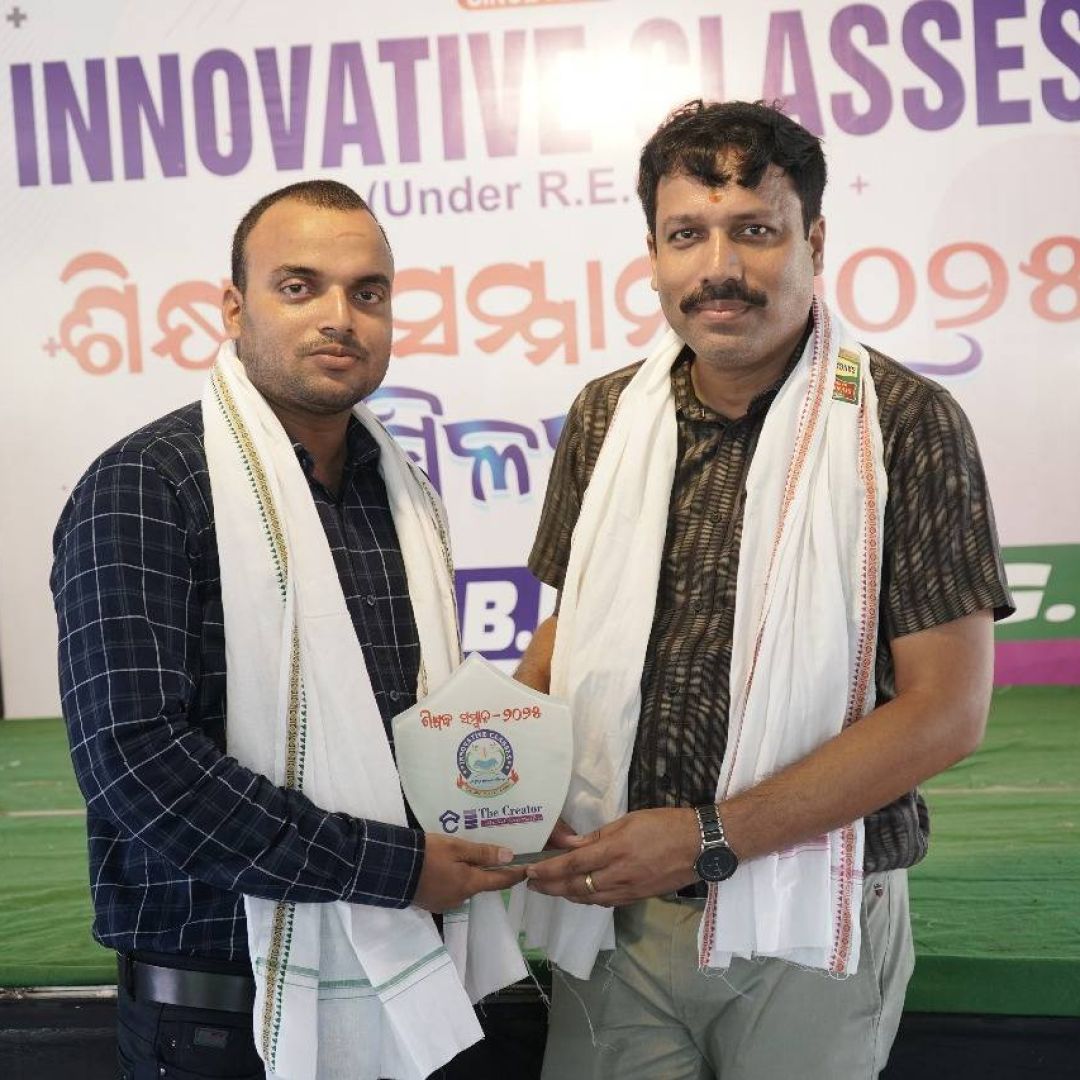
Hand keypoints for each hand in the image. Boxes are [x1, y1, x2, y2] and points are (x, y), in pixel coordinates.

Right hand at [412, 835, 525, 911]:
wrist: (394, 869)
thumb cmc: (428, 854)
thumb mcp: (457, 847)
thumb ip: (483, 853)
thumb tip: (509, 857)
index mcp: (470, 884)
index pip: (500, 881)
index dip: (514, 874)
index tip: (527, 868)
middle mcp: (462, 898)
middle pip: (482, 884)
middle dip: (489, 872)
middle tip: (496, 855)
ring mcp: (446, 902)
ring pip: (466, 887)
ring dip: (470, 875)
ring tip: (468, 858)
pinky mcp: (433, 902)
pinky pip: (451, 890)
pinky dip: (455, 880)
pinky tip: (449, 868)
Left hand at [525, 808, 699, 906]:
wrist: (700, 846)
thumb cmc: (665, 824)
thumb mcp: (629, 821)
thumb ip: (598, 835)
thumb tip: (572, 844)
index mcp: (615, 850)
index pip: (572, 864)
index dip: (548, 870)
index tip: (530, 870)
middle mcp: (618, 875)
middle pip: (576, 887)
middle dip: (550, 887)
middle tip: (532, 884)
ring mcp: (628, 890)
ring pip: (590, 899)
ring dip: (567, 895)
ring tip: (551, 889)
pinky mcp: (638, 897)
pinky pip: (607, 902)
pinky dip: (589, 899)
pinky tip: (581, 894)